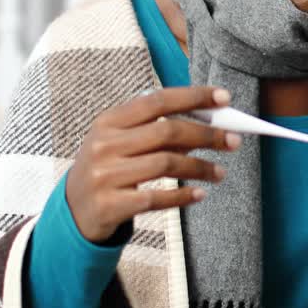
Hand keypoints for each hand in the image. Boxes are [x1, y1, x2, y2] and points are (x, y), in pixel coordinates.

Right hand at [66, 86, 240, 242]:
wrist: (73, 211)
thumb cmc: (110, 168)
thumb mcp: (121, 141)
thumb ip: (156, 127)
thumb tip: (210, 118)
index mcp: (109, 121)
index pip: (157, 100)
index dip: (194, 97)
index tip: (225, 98)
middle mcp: (104, 145)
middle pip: (167, 132)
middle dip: (206, 135)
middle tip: (234, 141)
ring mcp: (104, 176)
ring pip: (166, 164)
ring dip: (200, 167)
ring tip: (220, 173)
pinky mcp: (110, 205)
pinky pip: (156, 198)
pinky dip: (182, 196)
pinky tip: (199, 195)